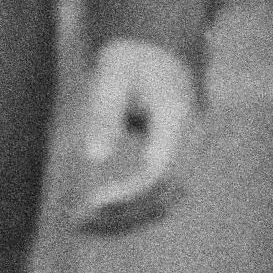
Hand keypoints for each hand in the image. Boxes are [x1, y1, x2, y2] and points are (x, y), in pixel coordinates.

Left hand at [71, 37, 199, 232]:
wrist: (158, 48)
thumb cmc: (130, 58)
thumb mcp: (111, 75)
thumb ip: (104, 114)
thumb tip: (94, 157)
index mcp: (176, 117)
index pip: (157, 171)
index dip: (127, 194)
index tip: (92, 201)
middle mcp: (192, 138)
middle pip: (165, 194)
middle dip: (124, 214)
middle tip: (80, 221)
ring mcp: (192, 151)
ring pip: (167, 199)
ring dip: (129, 216)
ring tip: (85, 223)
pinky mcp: (184, 159)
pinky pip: (165, 193)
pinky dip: (135, 207)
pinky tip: (102, 212)